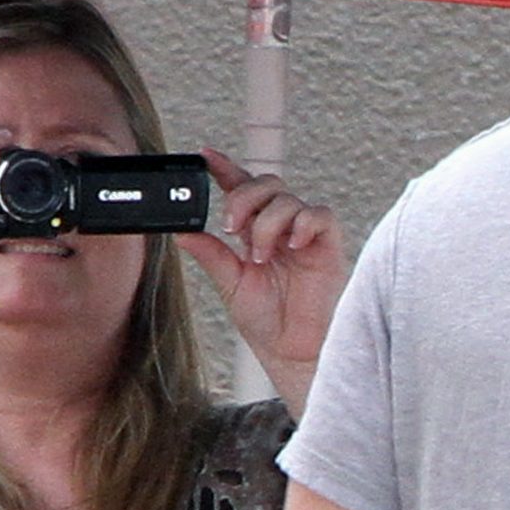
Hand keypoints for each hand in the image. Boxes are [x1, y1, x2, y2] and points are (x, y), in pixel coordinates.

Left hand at [180, 152, 344, 405]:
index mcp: (256, 232)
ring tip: (261, 257)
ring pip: (288, 200)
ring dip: (268, 223)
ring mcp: (306, 237)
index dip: (225, 168)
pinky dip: (304, 224)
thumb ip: (210, 253)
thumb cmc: (267, 322)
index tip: (205, 156)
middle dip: (245, 198)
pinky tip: (292, 246)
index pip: (242, 188)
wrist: (292, 353)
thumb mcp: (230, 283)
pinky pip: (320, 216)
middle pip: (267, 184)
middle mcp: (282, 229)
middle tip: (232, 226)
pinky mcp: (328, 248)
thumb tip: (181, 230)